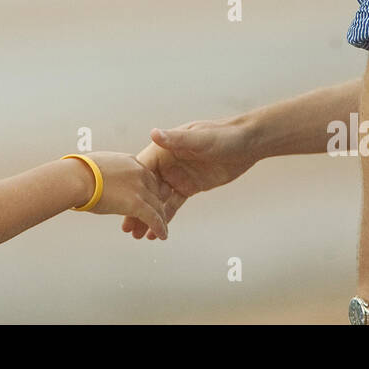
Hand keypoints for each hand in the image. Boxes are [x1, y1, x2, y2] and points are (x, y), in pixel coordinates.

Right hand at [78, 151, 172, 238]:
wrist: (77, 177)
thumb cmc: (79, 172)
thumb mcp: (98, 164)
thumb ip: (107, 171)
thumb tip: (99, 178)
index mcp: (130, 161)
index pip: (148, 177)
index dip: (150, 191)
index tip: (150, 200)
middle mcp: (139, 172)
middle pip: (155, 192)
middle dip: (157, 206)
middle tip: (156, 217)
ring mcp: (139, 188)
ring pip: (157, 206)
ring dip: (160, 220)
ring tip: (161, 230)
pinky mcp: (137, 203)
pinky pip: (153, 218)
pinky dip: (159, 228)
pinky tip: (162, 235)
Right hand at [120, 119, 257, 239]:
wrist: (248, 144)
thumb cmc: (224, 135)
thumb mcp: (200, 138)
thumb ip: (176, 139)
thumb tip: (154, 133)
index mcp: (166, 149)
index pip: (142, 170)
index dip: (131, 187)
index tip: (120, 204)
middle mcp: (168, 162)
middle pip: (147, 188)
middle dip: (136, 207)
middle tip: (126, 228)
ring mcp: (178, 175)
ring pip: (159, 199)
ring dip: (148, 216)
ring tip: (138, 235)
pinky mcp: (190, 186)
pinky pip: (174, 204)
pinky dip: (165, 217)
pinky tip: (158, 231)